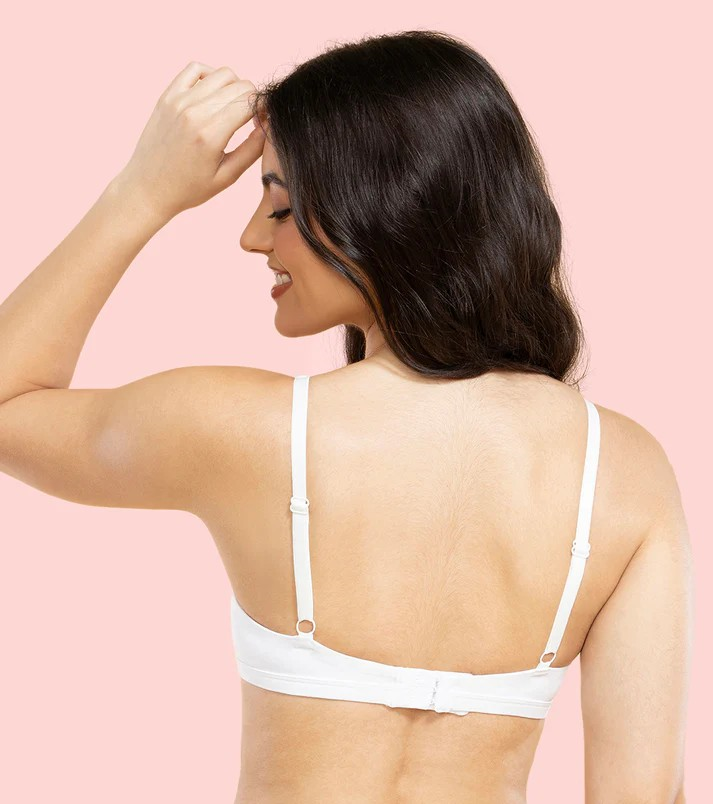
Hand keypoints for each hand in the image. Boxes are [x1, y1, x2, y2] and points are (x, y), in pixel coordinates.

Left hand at [115, 61, 265, 221]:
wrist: (148, 189)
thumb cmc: (188, 189)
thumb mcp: (227, 177)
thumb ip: (252, 150)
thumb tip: (268, 125)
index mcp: (211, 134)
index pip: (250, 101)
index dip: (263, 109)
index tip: (262, 122)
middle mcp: (194, 112)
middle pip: (239, 85)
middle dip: (251, 99)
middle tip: (249, 119)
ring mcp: (178, 101)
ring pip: (222, 74)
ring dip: (234, 87)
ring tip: (231, 108)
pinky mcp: (167, 96)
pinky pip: (195, 69)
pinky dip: (210, 75)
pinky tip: (213, 95)